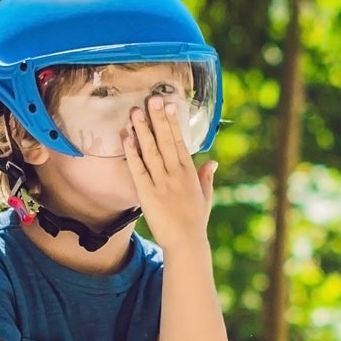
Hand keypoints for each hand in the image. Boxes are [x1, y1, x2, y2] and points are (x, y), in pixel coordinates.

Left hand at [122, 96, 215, 255]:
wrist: (186, 243)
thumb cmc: (195, 223)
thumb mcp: (205, 197)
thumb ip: (207, 177)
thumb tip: (213, 161)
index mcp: (189, 172)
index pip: (180, 141)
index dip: (173, 121)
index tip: (169, 104)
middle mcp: (176, 173)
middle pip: (165, 140)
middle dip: (158, 118)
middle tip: (151, 98)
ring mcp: (161, 182)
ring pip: (150, 150)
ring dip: (142, 129)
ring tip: (135, 111)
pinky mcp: (147, 193)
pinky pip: (138, 169)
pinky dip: (132, 152)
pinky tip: (127, 138)